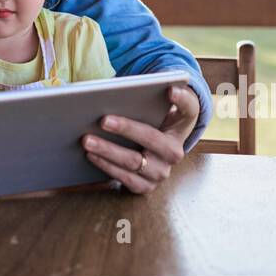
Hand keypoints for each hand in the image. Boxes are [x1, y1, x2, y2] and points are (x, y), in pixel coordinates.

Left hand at [80, 84, 200, 193]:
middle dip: (126, 129)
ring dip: (108, 151)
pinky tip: (91, 155)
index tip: (170, 90)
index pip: (188, 109)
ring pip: (133, 162)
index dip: (181, 99)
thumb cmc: (154, 121)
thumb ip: (158, 93)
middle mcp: (175, 153)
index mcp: (181, 127)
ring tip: (87, 140)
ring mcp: (161, 172)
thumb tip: (154, 89)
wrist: (153, 152)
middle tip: (103, 120)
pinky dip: (106, 166)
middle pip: (151, 139)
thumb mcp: (163, 107)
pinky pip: (124, 178)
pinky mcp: (145, 186)